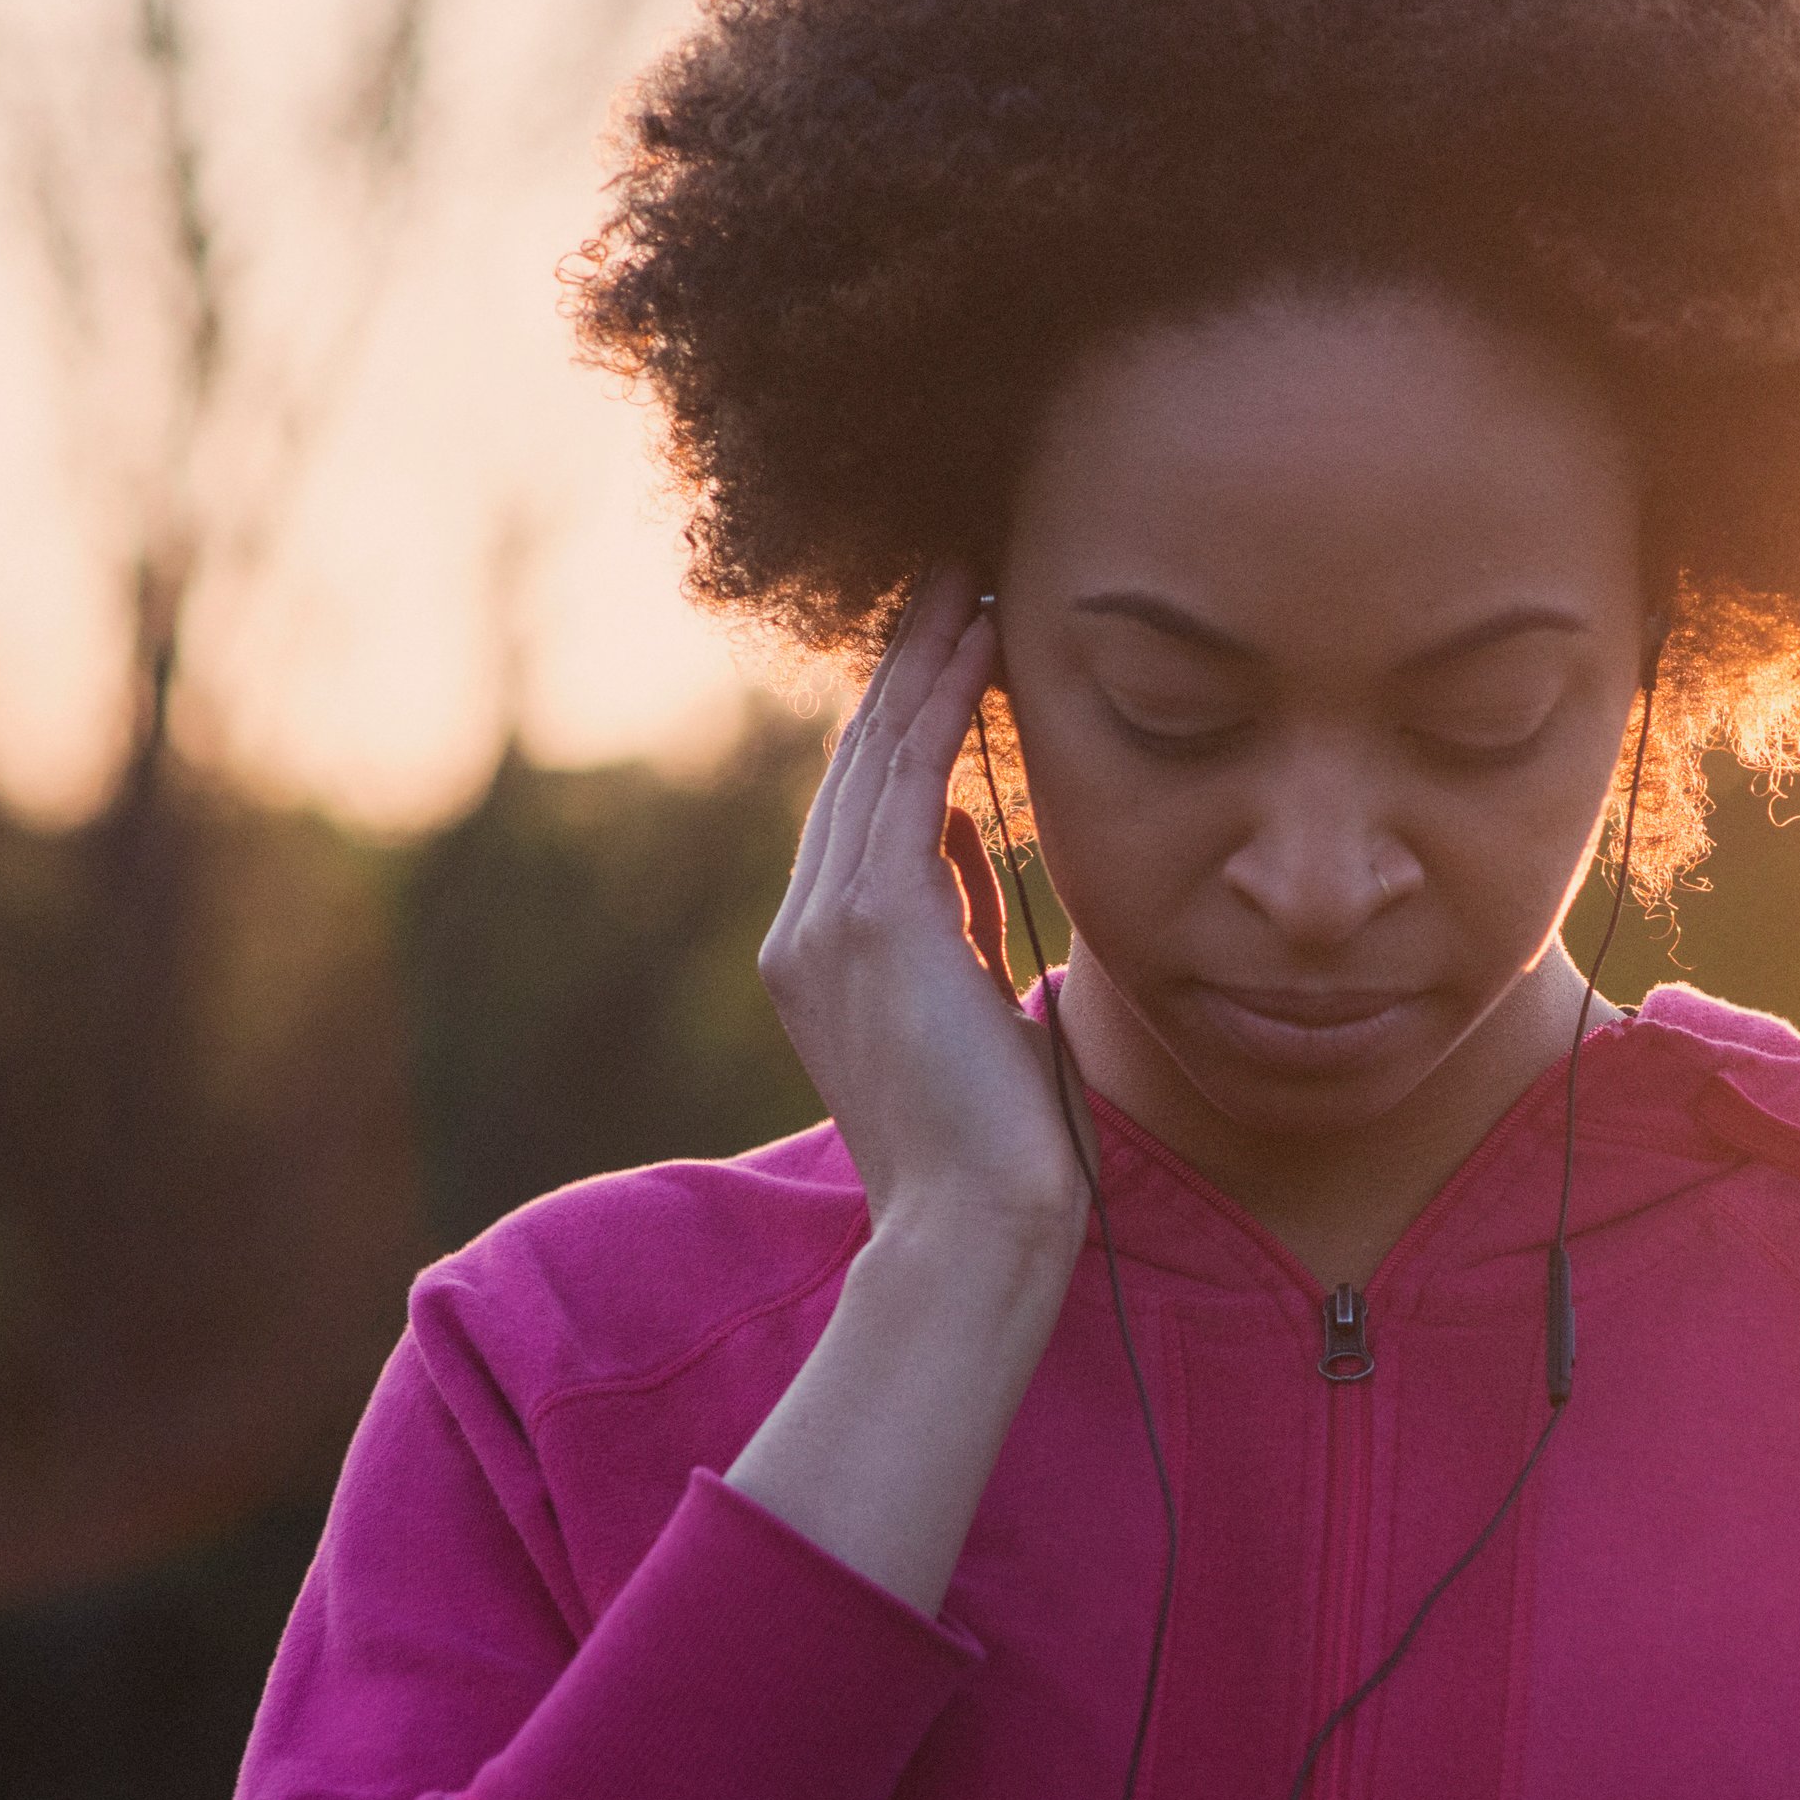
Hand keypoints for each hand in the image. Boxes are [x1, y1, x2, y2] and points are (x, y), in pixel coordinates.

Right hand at [758, 568, 1088, 1259]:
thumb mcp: (971, 1003)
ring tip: (972, 581)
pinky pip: (906, 779)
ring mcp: (824, 923)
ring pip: (875, 756)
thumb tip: (959, 830)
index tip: (950, 642)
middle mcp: (804, 930)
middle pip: (855, 764)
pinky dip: (944, 704)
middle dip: (907, 664)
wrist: (977, 1224)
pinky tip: (983, 644)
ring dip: (928, 660)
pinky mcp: (868, 921)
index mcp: (820, 955)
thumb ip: (954, 920)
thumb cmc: (995, 1138)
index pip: (861, 807)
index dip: (904, 716)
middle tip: (953, 574)